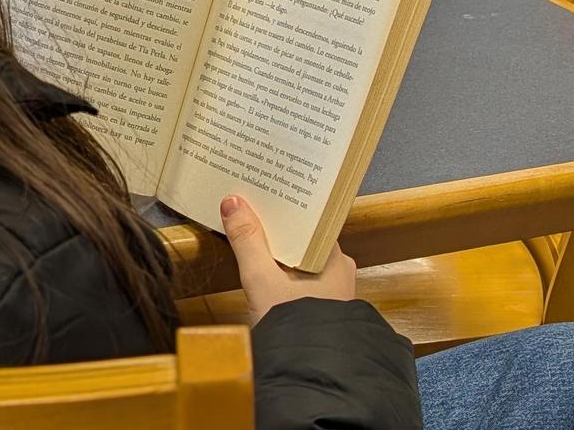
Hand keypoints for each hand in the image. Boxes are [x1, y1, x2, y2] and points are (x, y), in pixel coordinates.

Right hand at [220, 195, 356, 322]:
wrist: (311, 380)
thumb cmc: (295, 329)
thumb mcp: (262, 281)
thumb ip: (247, 241)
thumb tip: (233, 202)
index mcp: (334, 257)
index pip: (310, 221)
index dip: (286, 207)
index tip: (264, 194)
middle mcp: (340, 272)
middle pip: (304, 241)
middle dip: (278, 230)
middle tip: (250, 211)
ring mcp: (333, 295)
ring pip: (302, 264)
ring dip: (279, 254)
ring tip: (251, 238)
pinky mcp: (322, 314)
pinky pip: (301, 284)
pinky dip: (283, 276)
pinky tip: (263, 275)